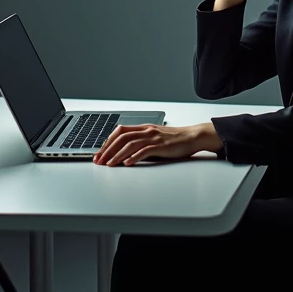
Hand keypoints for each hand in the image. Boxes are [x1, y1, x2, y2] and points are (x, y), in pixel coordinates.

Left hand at [93, 122, 220, 165]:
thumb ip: (142, 142)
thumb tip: (125, 153)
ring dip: (117, 154)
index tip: (100, 153)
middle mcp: (146, 130)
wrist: (193, 136)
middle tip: (99, 160)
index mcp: (143, 127)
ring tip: (109, 164)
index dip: (107, 142)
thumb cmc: (175, 139)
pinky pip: (144, 151)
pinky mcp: (161, 146)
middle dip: (108, 149)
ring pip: (130, 144)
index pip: (119, 132)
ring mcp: (153, 137)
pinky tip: (127, 163)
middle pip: (121, 137)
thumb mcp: (155, 137)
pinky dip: (134, 157)